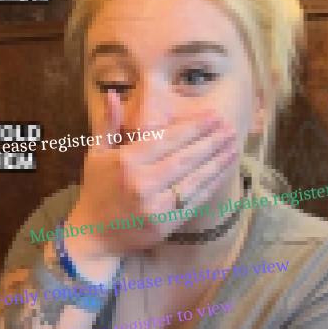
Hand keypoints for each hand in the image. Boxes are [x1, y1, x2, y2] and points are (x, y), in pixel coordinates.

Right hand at [69, 91, 236, 255]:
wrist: (93, 235)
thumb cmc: (96, 191)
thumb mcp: (96, 154)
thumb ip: (108, 124)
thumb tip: (115, 93)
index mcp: (126, 161)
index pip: (166, 139)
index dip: (193, 128)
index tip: (213, 116)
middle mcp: (141, 183)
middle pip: (184, 158)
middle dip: (211, 142)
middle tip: (231, 127)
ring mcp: (154, 206)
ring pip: (193, 180)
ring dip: (217, 162)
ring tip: (234, 146)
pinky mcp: (164, 224)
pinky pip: (192, 202)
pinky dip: (209, 186)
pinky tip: (222, 172)